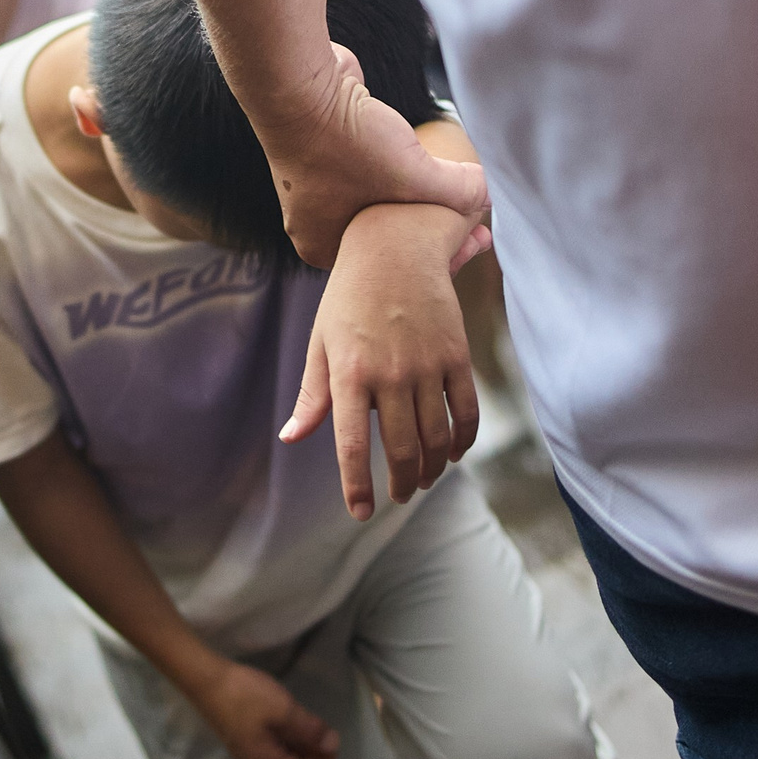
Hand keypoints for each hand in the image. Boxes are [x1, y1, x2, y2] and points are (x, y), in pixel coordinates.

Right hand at [190, 658, 339, 758]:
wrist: (205, 678)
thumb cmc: (245, 695)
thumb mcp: (283, 710)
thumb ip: (309, 730)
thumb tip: (332, 747)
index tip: (335, 744)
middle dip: (311, 755)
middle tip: (328, 735)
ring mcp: (243, 748)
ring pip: (278, 756)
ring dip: (299, 746)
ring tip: (314, 727)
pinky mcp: (239, 734)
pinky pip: (269, 745)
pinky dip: (286, 738)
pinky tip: (292, 722)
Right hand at [265, 44, 487, 268]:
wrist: (297, 84)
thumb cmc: (346, 143)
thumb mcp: (415, 176)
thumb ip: (459, 191)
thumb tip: (488, 196)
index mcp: (324, 245)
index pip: (394, 264)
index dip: (442, 253)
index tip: (478, 242)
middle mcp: (315, 221)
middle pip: (387, 232)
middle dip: (431, 225)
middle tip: (476, 223)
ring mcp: (315, 184)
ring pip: (378, 197)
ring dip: (412, 192)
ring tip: (452, 190)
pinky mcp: (323, 148)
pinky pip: (367, 166)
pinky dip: (393, 163)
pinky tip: (417, 156)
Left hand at [282, 205, 489, 517]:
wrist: (396, 245)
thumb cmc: (349, 297)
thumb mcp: (322, 341)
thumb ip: (312, 394)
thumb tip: (292, 438)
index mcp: (349, 373)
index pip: (351, 445)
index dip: (357, 485)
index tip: (361, 512)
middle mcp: (389, 373)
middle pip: (400, 449)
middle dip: (399, 483)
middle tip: (397, 496)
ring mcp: (426, 365)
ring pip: (436, 437)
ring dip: (431, 468)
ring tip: (422, 479)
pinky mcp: (456, 354)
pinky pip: (465, 410)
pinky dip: (462, 440)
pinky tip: (453, 453)